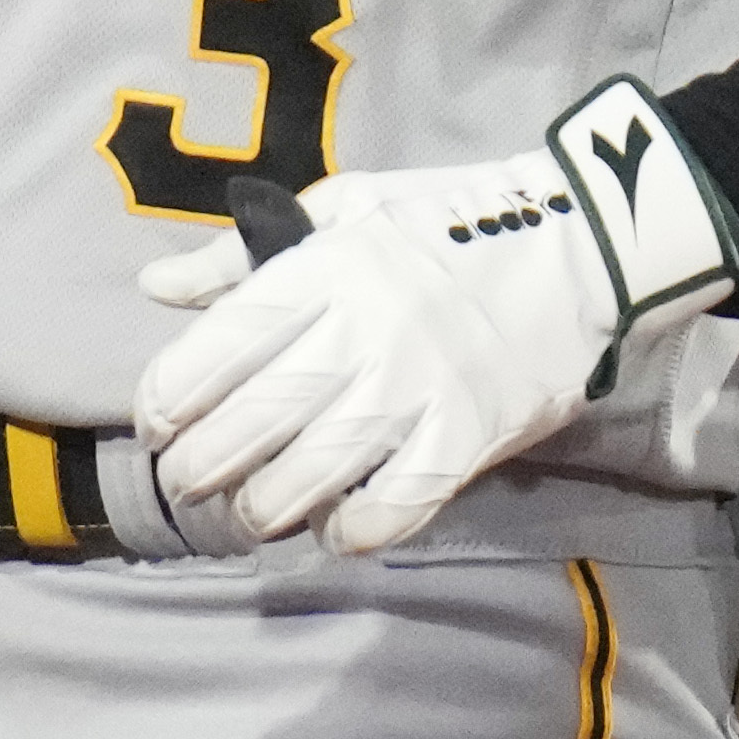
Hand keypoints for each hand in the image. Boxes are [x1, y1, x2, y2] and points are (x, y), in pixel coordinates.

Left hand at [128, 81, 738, 552]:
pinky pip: (396, 503)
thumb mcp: (341, 209)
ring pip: (314, 471)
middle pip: (255, 418)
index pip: (220, 346)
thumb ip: (244, 257)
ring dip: (264, 508)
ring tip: (250, 514)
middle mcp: (363, 330)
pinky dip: (353, 528)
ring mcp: (419, 386)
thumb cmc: (446, 223)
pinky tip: (333, 530)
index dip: (171, 397)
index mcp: (323, 271)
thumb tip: (155, 287)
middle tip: (187, 484)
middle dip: (201, 465)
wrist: (582, 244)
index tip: (159, 423)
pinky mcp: (471, 433)